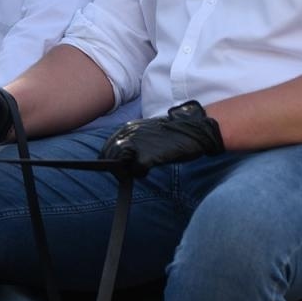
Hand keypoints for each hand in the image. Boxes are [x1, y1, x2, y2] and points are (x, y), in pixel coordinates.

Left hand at [99, 101, 223, 177]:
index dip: (113, 159)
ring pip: (120, 165)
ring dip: (130, 170)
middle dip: (120, 167)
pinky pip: (136, 171)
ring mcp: (137, 145)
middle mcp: (129, 134)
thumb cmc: (173, 132)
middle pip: (111, 158)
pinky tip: (150, 169)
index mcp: (128, 127)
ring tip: (143, 167)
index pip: (107, 148)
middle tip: (134, 168)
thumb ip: (133, 140)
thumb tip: (122, 156)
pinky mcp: (146, 156)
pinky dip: (141, 173)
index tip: (122, 165)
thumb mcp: (148, 131)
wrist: (194, 129)